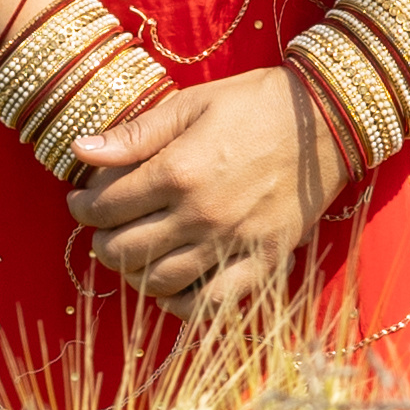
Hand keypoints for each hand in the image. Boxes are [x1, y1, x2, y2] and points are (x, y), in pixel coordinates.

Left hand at [67, 71, 335, 315]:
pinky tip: (170, 290)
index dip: (82, 208)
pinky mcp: (264, 259)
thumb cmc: (259, 104)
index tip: (82, 202)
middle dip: (101, 242)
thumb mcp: (192, 104)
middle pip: (123, 250)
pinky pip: (212, 303)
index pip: (104, 208)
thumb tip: (80, 151)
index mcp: (178, 172)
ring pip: (158, 281)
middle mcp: (200, 214)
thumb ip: (135, 134)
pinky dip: (181, 305)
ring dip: (133, 272)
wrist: (330, 119)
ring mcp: (233, 242)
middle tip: (104, 229)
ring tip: (135, 254)